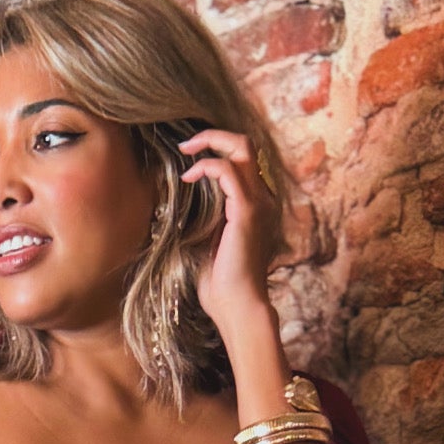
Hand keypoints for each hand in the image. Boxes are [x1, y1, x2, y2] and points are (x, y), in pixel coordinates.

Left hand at [176, 127, 279, 339]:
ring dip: (210, 142)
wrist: (237, 307)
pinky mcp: (246, 211)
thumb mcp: (210, 243)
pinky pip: (228, 171)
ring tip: (185, 152)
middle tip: (187, 145)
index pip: (243, 160)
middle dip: (214, 135)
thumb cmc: (221, 285)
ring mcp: (258, 202)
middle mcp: (262, 198)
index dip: (217, 149)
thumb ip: (206, 219)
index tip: (190, 157)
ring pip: (242, 147)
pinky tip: (189, 177)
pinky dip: (207, 166)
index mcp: (256, 205)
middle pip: (246, 144)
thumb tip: (181, 204)